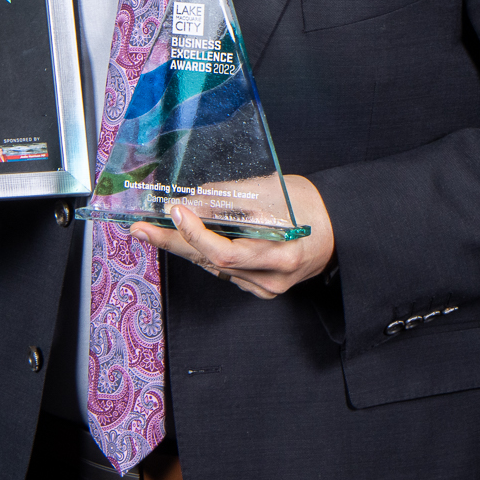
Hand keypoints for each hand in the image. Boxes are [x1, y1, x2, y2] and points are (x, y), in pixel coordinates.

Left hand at [131, 173, 334, 298]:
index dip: (196, 234)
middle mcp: (271, 279)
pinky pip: (223, 271)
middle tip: (140, 229)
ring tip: (152, 230)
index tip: (175, 212)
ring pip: (213, 268)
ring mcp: (265, 287)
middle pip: (211, 263)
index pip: (227, 253)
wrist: (339, 230)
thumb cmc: (311, 206)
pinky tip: (185, 240)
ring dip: (183, 248)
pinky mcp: (260, 287)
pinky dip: (203, 253)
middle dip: (172, 243)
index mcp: (281, 256)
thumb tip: (192, 201)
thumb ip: (232, 198)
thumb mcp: (273, 192)